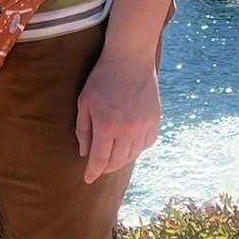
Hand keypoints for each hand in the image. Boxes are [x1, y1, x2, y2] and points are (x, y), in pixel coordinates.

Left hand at [76, 52, 160, 182]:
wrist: (130, 59)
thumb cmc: (103, 78)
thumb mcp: (85, 102)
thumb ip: (83, 130)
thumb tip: (85, 153)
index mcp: (107, 125)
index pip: (100, 159)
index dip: (93, 172)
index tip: (88, 179)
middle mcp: (128, 130)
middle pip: (117, 161)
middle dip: (106, 168)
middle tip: (99, 167)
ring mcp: (144, 125)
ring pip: (133, 155)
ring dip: (121, 159)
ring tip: (113, 156)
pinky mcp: (155, 120)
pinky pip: (147, 144)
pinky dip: (137, 148)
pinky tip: (129, 144)